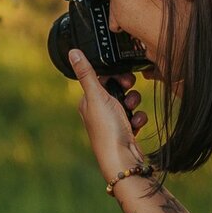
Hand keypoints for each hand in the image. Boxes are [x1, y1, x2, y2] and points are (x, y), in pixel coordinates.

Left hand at [68, 49, 148, 180]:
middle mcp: (98, 110)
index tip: (124, 77)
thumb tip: (72, 52)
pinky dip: (138, 118)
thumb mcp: (97, 97)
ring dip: (134, 104)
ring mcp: (112, 121)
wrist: (122, 160)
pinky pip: (135, 116)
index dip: (114, 75)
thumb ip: (87, 73)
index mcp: (88, 101)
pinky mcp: (125, 130)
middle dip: (127, 90)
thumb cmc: (107, 130)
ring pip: (128, 101)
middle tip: (128, 93)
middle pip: (116, 89)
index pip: (101, 78)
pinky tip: (136, 125)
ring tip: (132, 111)